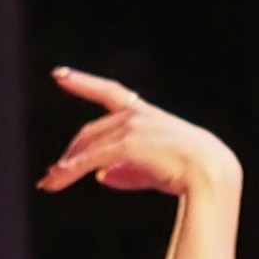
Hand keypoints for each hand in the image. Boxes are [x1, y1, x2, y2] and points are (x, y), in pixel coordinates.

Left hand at [38, 68, 239, 200]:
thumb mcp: (155, 167)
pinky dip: (72, 169)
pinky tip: (58, 179)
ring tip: (49, 183)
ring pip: (87, 147)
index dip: (82, 82)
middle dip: (70, 154)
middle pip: (90, 132)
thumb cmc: (187, 171)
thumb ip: (128, 170)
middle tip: (52, 175)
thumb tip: (101, 177)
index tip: (59, 74)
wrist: (209, 173)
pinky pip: (91, 158)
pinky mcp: (127, 145)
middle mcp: (135, 115)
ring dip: (66, 167)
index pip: (109, 92)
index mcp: (145, 113)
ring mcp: (131, 128)